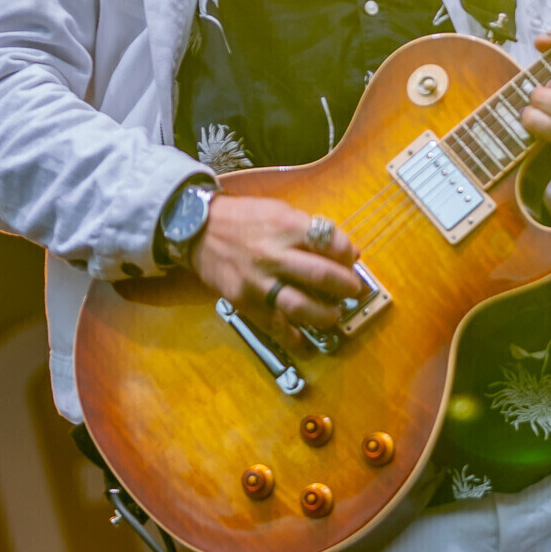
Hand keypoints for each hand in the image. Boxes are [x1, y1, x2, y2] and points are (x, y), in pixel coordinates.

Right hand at [186, 195, 359, 334]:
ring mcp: (258, 281)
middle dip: (346, 286)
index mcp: (286, 226)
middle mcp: (273, 254)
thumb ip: (310, 231)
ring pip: (301, 306)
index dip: (347, 254)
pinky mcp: (244, 302)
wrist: (198, 229)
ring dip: (325, 315)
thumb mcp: (279, 211)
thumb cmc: (244, 218)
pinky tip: (304, 339)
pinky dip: (293, 337)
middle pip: (321, 275)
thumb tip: (346, 252)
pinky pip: (274, 326)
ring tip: (333, 314)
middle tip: (352, 290)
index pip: (330, 242)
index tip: (351, 260)